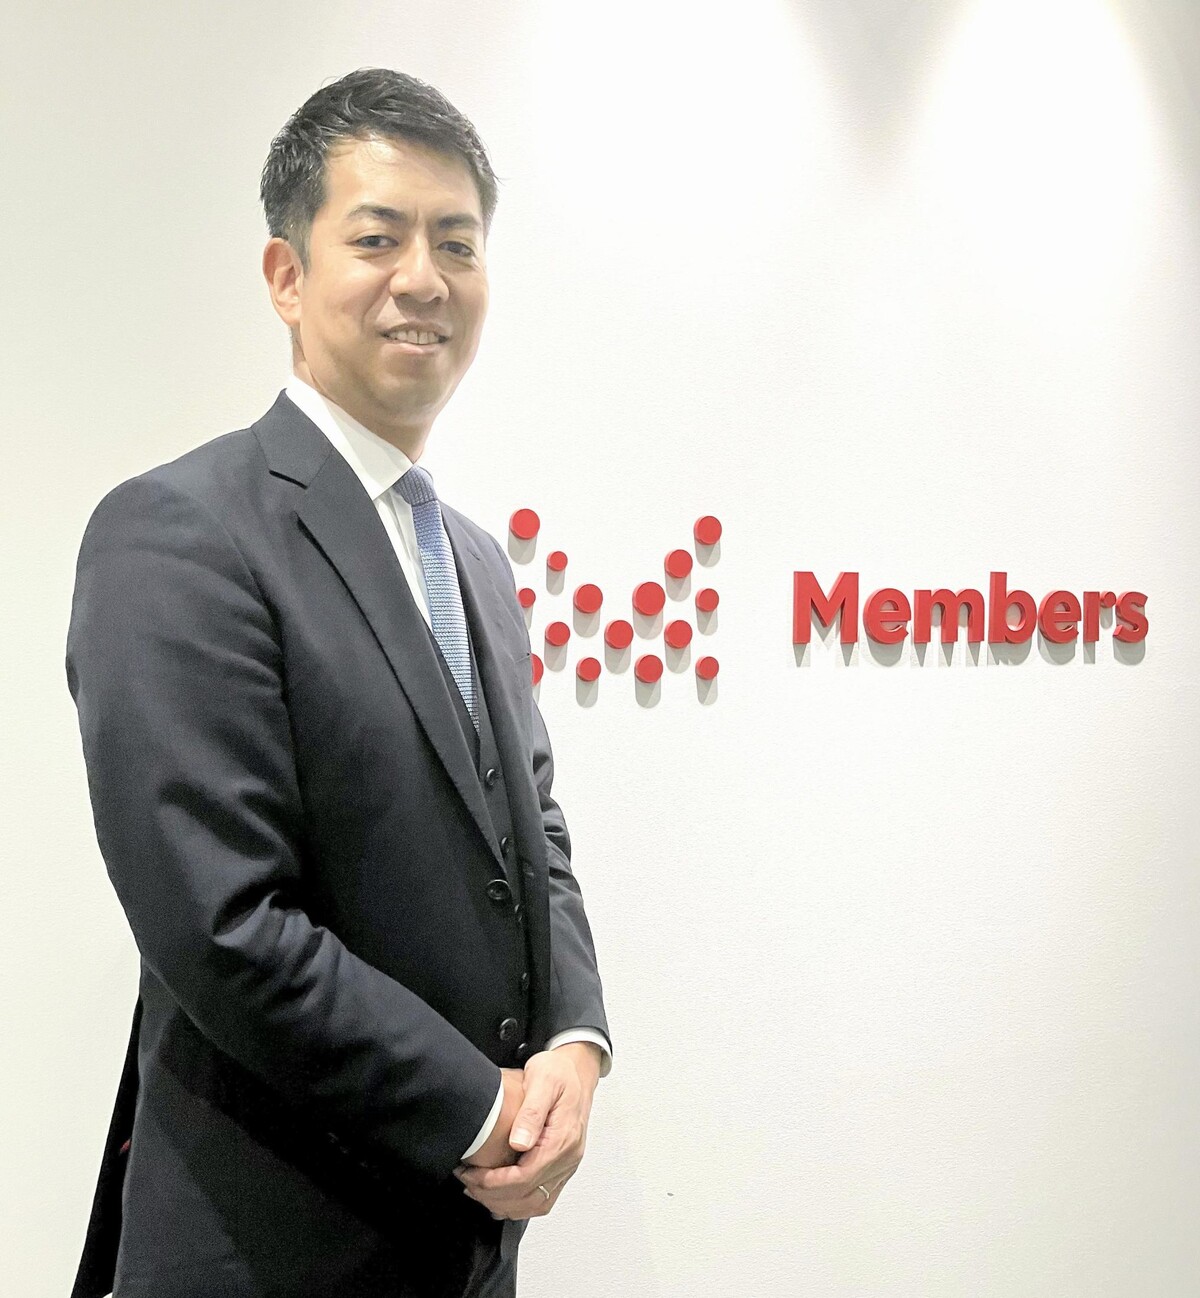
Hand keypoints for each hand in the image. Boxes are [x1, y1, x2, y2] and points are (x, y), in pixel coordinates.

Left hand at [455, 1043, 600, 1219]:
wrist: (576, 1069)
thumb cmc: (559, 1072)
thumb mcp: (543, 1080)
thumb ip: (531, 1112)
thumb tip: (519, 1143)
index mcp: (563, 1139)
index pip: (526, 1177)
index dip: (494, 1183)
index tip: (471, 1174)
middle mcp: (568, 1157)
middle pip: (529, 1196)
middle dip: (493, 1196)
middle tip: (467, 1182)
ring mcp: (567, 1164)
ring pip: (537, 1204)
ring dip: (505, 1204)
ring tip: (478, 1191)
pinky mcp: (562, 1166)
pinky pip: (543, 1198)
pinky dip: (520, 1204)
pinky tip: (501, 1198)